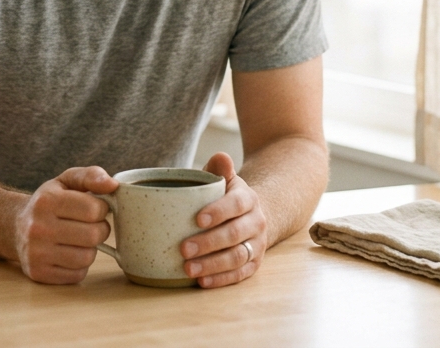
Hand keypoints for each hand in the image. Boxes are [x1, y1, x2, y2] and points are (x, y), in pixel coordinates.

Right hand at [13, 166, 118, 283]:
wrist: (15, 228)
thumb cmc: (49, 202)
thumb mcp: (66, 182)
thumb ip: (91, 176)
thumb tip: (113, 184)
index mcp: (46, 201)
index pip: (93, 209)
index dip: (101, 209)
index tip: (95, 209)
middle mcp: (38, 227)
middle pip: (93, 235)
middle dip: (100, 230)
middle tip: (91, 226)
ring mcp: (36, 253)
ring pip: (86, 257)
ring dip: (90, 249)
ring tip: (80, 240)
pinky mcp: (38, 273)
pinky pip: (77, 275)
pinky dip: (79, 266)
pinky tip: (69, 253)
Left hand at [181, 152, 267, 287]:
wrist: (251, 216)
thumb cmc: (226, 197)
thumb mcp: (224, 179)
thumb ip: (219, 169)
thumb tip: (220, 156)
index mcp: (248, 198)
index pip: (236, 204)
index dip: (218, 212)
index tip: (197, 219)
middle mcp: (256, 222)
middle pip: (235, 234)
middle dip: (209, 243)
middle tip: (183, 248)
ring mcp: (257, 244)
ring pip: (238, 257)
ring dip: (213, 265)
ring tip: (188, 269)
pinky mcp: (254, 264)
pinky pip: (240, 274)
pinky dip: (222, 279)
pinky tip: (202, 282)